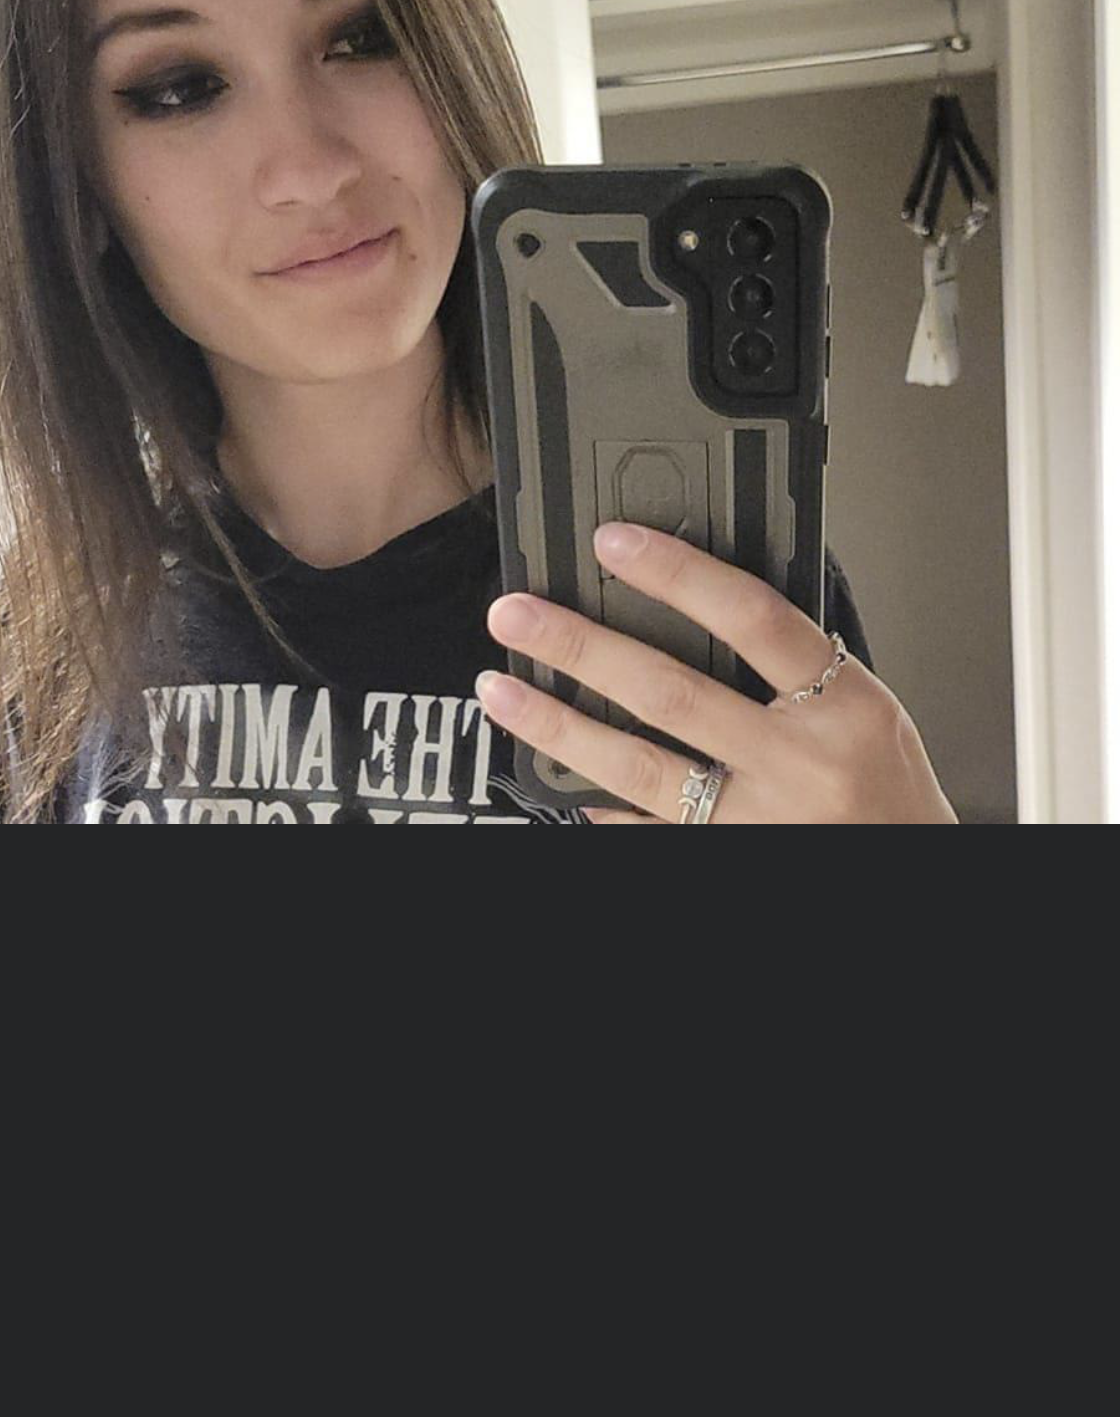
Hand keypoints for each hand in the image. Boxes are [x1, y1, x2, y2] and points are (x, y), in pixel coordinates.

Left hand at [479, 522, 957, 823]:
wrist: (912, 875)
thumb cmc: (892, 800)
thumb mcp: (867, 715)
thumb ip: (798, 669)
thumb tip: (697, 604)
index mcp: (847, 709)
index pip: (751, 617)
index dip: (677, 572)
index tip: (614, 541)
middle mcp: (801, 767)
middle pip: (671, 692)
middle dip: (581, 647)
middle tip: (517, 614)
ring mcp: (760, 825)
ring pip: (641, 768)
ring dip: (559, 725)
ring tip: (503, 689)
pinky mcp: (728, 864)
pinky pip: (649, 834)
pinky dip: (598, 804)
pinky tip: (556, 777)